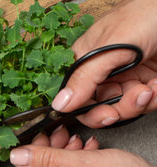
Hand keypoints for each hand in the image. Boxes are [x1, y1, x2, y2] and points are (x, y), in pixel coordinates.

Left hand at [10, 127, 156, 166]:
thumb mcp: (84, 164)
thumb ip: (48, 158)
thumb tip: (17, 156)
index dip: (29, 158)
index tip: (39, 137)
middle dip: (49, 153)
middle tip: (59, 133)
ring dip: (63, 156)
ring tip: (76, 140)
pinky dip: (74, 164)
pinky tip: (86, 150)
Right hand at [52, 0, 156, 127]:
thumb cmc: (148, 13)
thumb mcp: (113, 45)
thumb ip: (85, 76)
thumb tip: (60, 103)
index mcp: (86, 61)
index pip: (75, 98)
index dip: (88, 111)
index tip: (106, 113)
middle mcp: (103, 74)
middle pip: (99, 109)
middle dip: (119, 109)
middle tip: (134, 99)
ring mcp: (125, 79)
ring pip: (123, 110)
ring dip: (140, 103)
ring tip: (152, 86)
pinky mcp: (145, 84)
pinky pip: (144, 105)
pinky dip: (154, 98)